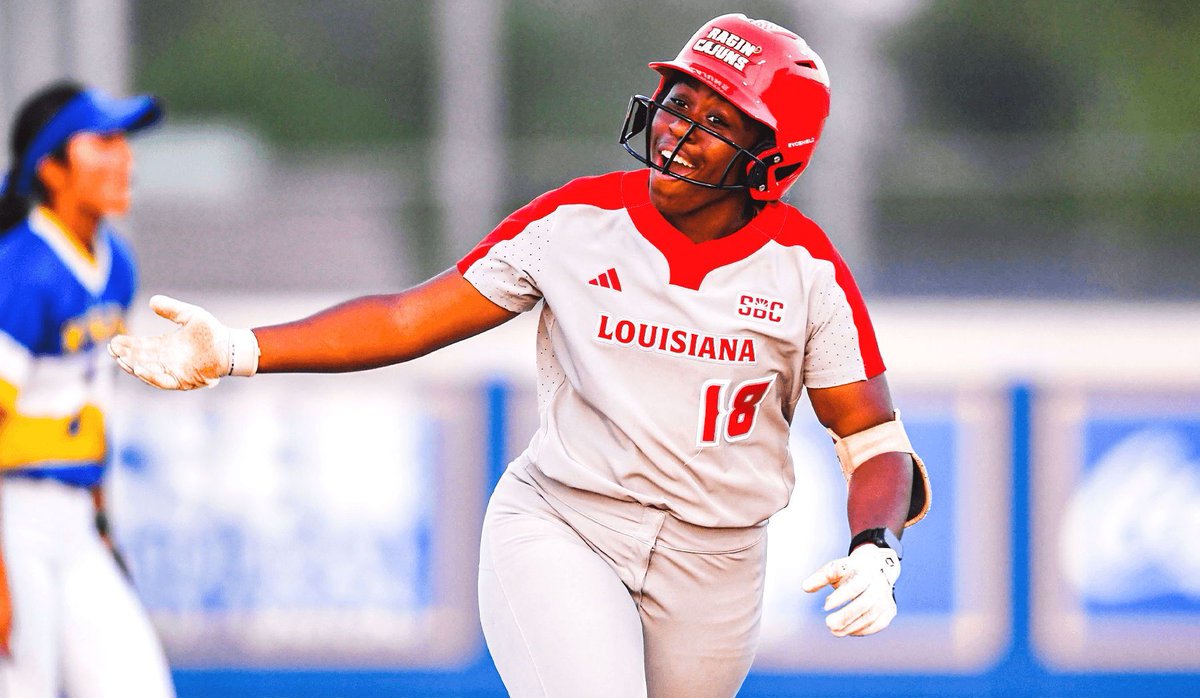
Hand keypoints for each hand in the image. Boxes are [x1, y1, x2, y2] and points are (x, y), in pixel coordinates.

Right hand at [108, 295, 250, 389]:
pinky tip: (139, 369)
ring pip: (148, 371)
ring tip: (121, 360)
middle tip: (112, 350)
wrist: (231, 347)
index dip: (127, 345)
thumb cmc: (212, 332)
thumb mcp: (190, 315)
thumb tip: (151, 301)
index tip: (114, 341)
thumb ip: (171, 309)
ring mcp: (174, 371)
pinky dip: (150, 376)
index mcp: (166, 346)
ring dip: (134, 366)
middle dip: (125, 356)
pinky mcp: (183, 381)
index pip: (141, 346)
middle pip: (140, 359)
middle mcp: (167, 360)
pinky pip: (163, 381)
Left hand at [802, 544, 899, 636]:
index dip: (841, 597)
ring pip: (871, 617)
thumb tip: (805, 587)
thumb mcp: (835, 568)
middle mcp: (879, 586)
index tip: (825, 606)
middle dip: (846, 616)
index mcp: (865, 573)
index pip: (855, 586)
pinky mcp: (889, 611)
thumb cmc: (850, 570)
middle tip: (828, 624)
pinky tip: (848, 631)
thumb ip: (820, 577)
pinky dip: (862, 630)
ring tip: (834, 631)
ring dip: (852, 626)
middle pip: (864, 604)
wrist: (875, 568)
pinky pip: (877, 624)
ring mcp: (886, 599)